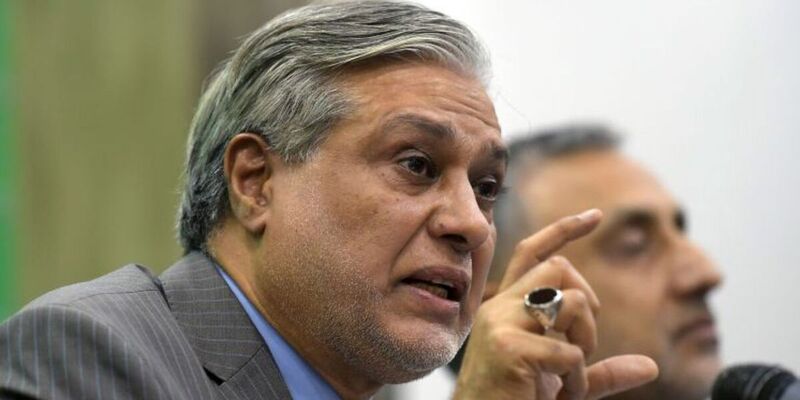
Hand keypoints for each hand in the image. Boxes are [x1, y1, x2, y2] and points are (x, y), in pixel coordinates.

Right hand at [453, 209, 657, 399]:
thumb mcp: (563, 383)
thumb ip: (599, 371)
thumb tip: (650, 366)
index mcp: (507, 308)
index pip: (533, 253)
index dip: (564, 230)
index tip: (595, 215)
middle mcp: (499, 307)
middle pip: (561, 270)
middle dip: (588, 305)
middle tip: (582, 348)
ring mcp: (501, 324)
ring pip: (569, 301)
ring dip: (585, 342)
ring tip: (570, 376)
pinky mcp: (509, 348)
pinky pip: (568, 350)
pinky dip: (576, 378)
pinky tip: (560, 394)